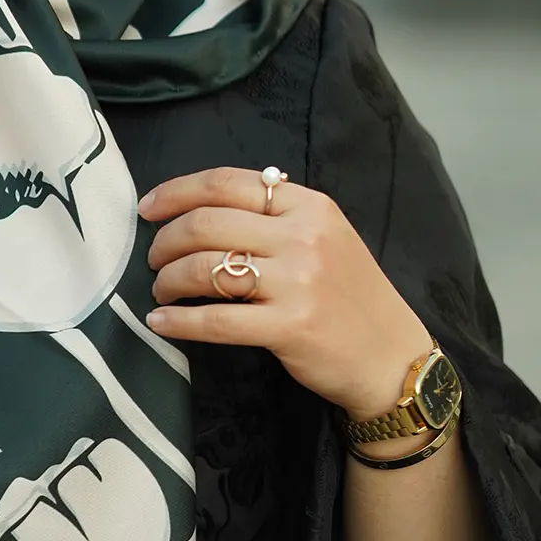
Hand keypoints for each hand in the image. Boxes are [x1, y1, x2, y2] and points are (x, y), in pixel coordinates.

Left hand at [139, 166, 431, 419]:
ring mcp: (298, 282)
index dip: (176, 192)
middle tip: (153, 260)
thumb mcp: (326, 236)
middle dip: (164, 242)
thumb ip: (276, 215)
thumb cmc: (350, 296)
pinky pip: (215, 320)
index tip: (148, 209)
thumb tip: (205, 203)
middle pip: (206, 223)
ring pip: (204, 268)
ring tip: (160, 293)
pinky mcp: (290, 327)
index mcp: (308, 206)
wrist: (393, 357)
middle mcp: (303, 236)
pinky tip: (161, 324)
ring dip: (166, 280)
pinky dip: (178, 322)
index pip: (227, 182)